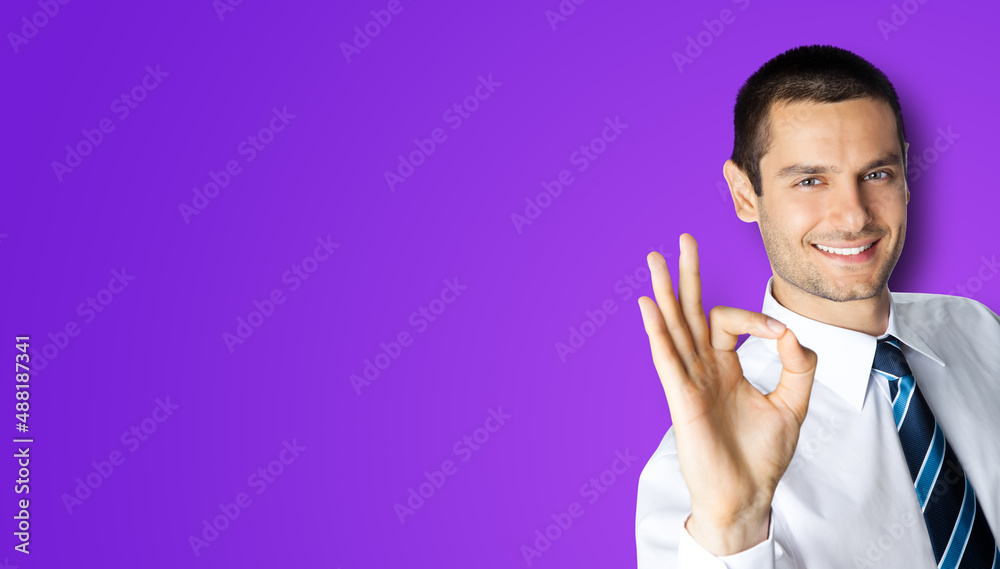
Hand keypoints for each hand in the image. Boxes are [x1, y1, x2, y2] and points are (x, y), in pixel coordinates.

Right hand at [637, 233, 817, 554]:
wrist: (747, 495)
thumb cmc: (763, 456)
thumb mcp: (793, 404)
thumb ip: (797, 366)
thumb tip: (791, 333)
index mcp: (725, 367)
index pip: (728, 322)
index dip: (755, 318)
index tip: (780, 335)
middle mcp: (702, 368)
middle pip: (689, 311)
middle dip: (687, 275)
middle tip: (682, 240)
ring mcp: (688, 381)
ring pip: (673, 326)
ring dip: (665, 291)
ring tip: (655, 258)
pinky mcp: (681, 398)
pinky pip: (666, 358)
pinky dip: (657, 331)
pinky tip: (649, 305)